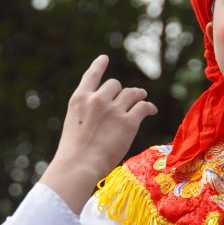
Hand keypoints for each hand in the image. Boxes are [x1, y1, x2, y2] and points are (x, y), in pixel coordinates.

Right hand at [38, 56, 157, 212]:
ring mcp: (114, 110)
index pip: (92, 75)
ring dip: (137, 95)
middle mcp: (97, 99)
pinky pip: (144, 107)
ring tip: (141, 98)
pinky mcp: (129, 122)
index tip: (104, 58)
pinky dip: (149, 107)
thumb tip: (104, 111)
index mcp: (79, 99)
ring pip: (131, 93)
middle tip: (125, 99)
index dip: (99, 65)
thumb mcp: (72, 124)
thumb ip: (86, 113)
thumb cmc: (73, 152)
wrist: (78, 166)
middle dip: (119, 92)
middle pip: (114, 85)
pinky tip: (151, 110)